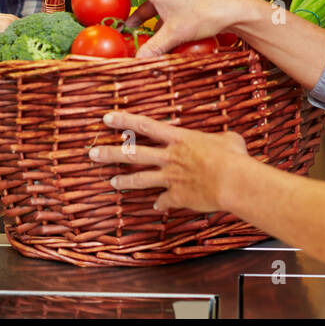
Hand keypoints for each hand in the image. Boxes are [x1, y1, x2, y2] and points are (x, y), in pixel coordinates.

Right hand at [83, 0, 258, 56]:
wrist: (233, 9)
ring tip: (127, 32)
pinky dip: (153, 25)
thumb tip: (134, 62)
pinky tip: (153, 40)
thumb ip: (154, 48)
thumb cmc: (204, 14)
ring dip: (137, 18)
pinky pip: (160, 14)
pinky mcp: (181, 7)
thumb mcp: (176, 34)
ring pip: (147, 6)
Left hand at [88, 110, 248, 212]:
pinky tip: (157, 206)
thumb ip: (222, 139)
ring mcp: (171, 178)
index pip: (144, 126)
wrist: (231, 181)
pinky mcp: (178, 196)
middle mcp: (170, 157)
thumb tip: (228, 140)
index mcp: (179, 139)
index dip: (124, 121)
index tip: (106, 118)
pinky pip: (165, 201)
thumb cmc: (232, 157)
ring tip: (111, 182)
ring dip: (125, 181)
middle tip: (92, 154)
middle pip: (133, 154)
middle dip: (110, 154)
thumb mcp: (229, 139)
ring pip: (141, 179)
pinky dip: (160, 204)